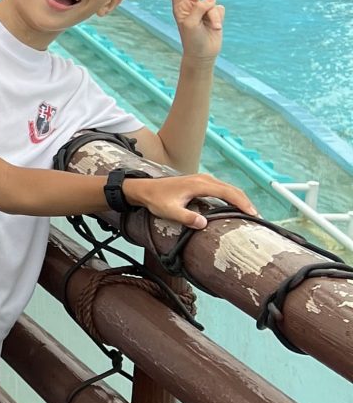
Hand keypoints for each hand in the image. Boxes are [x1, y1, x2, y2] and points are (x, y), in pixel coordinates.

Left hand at [125, 171, 254, 230]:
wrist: (145, 189)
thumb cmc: (156, 200)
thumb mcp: (169, 211)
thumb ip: (186, 217)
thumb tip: (204, 223)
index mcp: (199, 184)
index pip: (227, 192)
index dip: (241, 203)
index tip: (253, 214)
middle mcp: (204, 179)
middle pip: (232, 189)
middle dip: (246, 202)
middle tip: (257, 217)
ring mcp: (203, 180)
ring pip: (227, 188)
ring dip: (240, 199)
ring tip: (250, 213)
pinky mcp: (201, 183)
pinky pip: (221, 189)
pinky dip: (231, 197)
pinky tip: (235, 207)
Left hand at [166, 0, 223, 62]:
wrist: (203, 54)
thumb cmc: (191, 40)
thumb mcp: (190, 23)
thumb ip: (198, 8)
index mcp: (180, 7)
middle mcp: (191, 5)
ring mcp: (204, 9)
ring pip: (211, 3)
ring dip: (212, 17)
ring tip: (210, 28)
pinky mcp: (215, 14)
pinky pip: (219, 11)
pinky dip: (218, 19)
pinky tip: (215, 27)